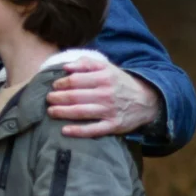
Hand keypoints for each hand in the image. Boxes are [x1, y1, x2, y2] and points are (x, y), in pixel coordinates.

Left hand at [48, 56, 163, 138]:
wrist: (146, 100)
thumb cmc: (120, 83)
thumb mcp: (107, 68)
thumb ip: (86, 63)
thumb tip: (66, 67)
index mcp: (104, 77)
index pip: (76, 80)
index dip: (61, 83)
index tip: (54, 86)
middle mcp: (106, 94)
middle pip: (75, 96)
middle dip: (58, 98)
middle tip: (48, 99)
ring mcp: (109, 111)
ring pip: (81, 112)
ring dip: (62, 112)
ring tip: (51, 112)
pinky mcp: (112, 126)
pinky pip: (92, 130)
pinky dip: (78, 131)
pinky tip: (64, 130)